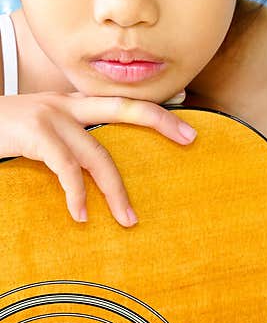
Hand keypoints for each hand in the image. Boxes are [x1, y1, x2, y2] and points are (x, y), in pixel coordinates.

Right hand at [0, 91, 196, 226]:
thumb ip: (69, 144)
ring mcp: (50, 116)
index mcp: (72, 104)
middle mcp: (66, 104)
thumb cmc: (2, 133)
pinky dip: (77, 193)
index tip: (186, 121)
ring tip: (128, 220)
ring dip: (115, 191)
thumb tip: (96, 169)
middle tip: (191, 138)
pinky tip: (82, 214)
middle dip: (161, 121)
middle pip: (124, 108)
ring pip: (97, 153)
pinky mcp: (34, 133)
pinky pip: (65, 168)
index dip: (155, 109)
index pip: (121, 102)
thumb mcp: (40, 133)